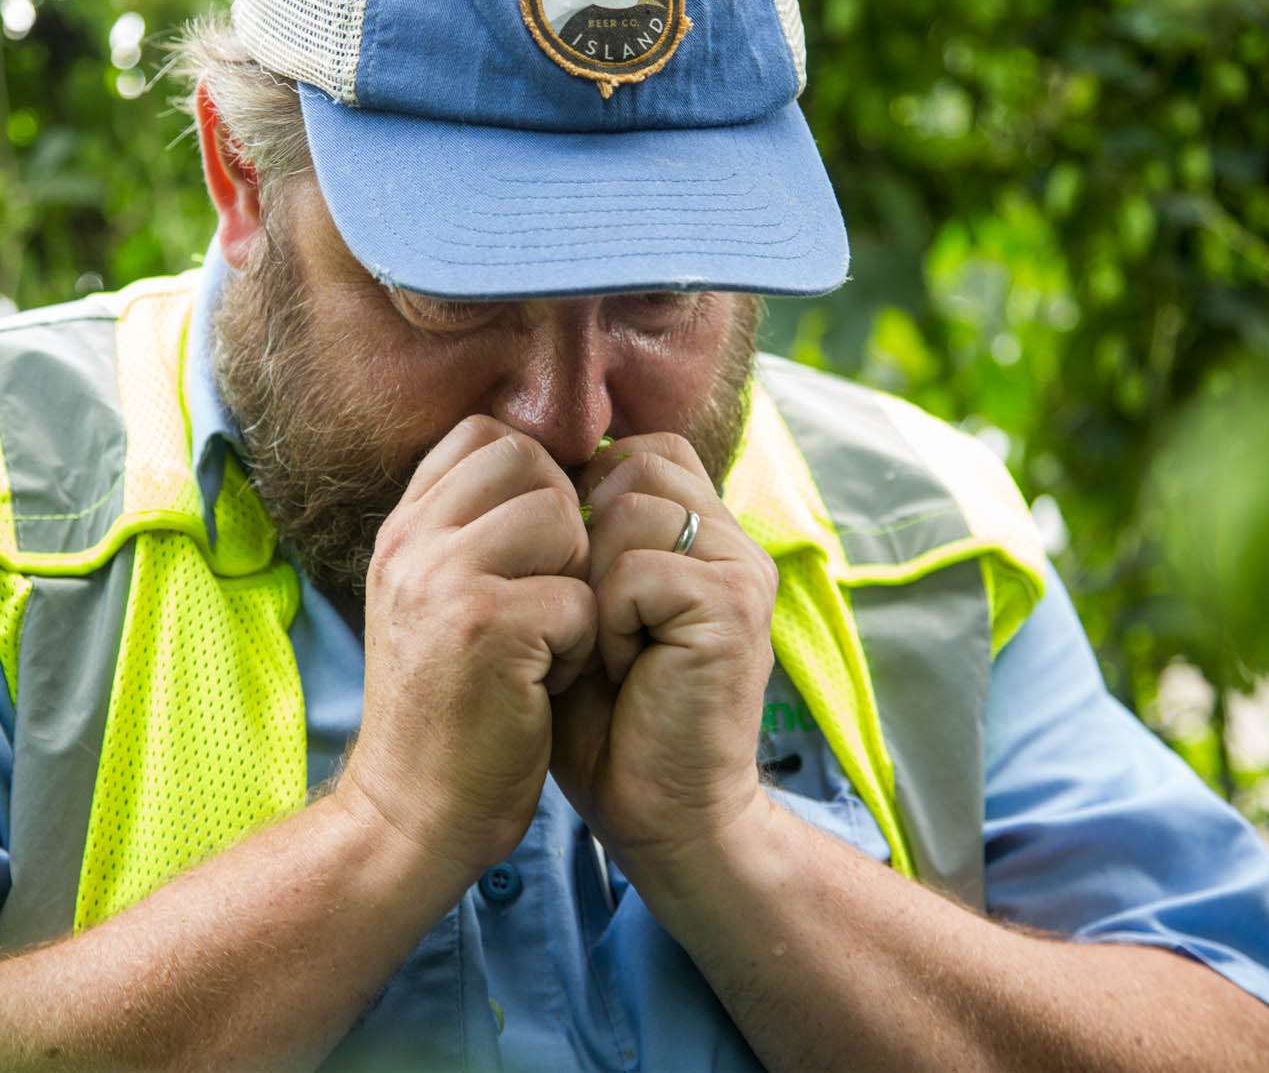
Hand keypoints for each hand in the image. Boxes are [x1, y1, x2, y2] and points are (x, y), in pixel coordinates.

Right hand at [337, 416, 597, 874]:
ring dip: (575, 581)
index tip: (541, 543)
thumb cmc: (445, 712)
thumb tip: (545, 469)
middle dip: (564, 521)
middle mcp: (412, 543)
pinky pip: (579, 596)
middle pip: (528, 461)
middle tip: (551, 592)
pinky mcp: (487, 629)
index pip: (482, 435)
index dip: (534, 474)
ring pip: (560, 518)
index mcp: (401, 532)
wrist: (411, 816)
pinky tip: (546, 682)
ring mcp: (443, 581)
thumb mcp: (431, 605)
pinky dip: (581, 645)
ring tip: (548, 638)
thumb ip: (469, 535)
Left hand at [550, 433, 776, 865]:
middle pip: (630, 467)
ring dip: (594, 585)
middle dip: (583, 539)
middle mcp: (732, 540)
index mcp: (703, 533)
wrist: (659, 815)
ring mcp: (740, 569)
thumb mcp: (582, 608)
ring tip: (608, 649)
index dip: (584, 499)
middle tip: (590, 620)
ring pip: (628, 510)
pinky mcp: (734, 606)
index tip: (571, 578)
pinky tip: (624, 671)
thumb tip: (528, 466)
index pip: (639, 452)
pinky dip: (609, 623)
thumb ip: (579, 537)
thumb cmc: (605, 721)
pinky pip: (637, 568)